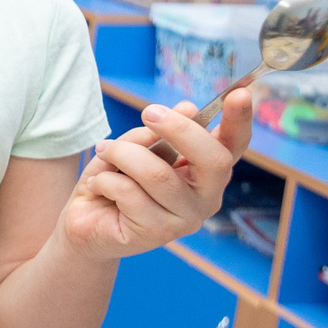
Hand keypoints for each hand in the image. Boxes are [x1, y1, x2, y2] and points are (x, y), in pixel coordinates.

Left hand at [61, 92, 252, 260]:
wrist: (87, 222)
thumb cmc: (117, 179)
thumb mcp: (134, 146)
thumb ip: (158, 132)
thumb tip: (188, 108)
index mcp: (207, 172)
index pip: (234, 145)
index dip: (240, 120)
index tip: (241, 93)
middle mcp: (206, 198)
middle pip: (212, 159)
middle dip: (178, 128)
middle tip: (148, 112)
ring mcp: (185, 220)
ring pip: (157, 173)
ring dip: (122, 153)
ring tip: (104, 151)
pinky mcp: (156, 234)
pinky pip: (128, 191)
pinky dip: (104, 179)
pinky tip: (98, 187)